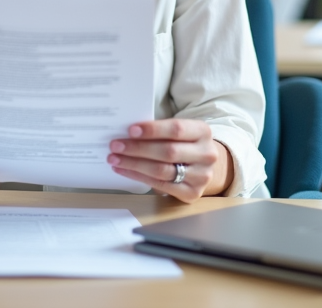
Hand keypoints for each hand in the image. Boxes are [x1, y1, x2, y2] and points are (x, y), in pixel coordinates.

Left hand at [107, 119, 231, 202]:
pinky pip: (160, 185)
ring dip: (134, 164)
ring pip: (162, 170)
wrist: (202, 165)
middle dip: (138, 148)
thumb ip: (160, 131)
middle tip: (115, 146)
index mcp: (203, 132)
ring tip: (115, 159)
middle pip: (167, 151)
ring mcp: (201, 176)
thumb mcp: (180, 132)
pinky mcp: (192, 193)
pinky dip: (139, 177)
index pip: (176, 129)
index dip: (152, 130)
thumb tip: (128, 133)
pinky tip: (125, 170)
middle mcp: (206, 154)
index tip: (130, 130)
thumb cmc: (184, 143)